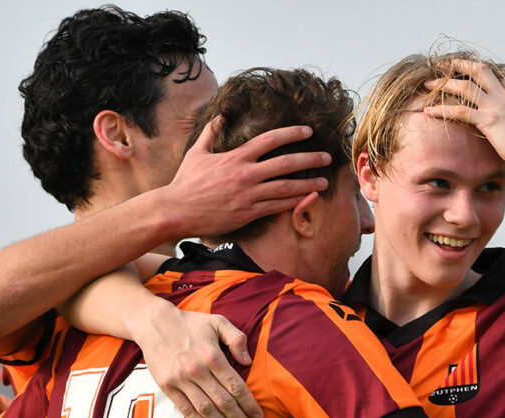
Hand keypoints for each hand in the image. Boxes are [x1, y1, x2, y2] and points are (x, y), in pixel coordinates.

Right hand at [130, 299, 261, 417]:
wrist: (153, 323)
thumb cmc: (190, 323)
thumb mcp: (217, 322)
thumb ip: (236, 338)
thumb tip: (248, 361)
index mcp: (212, 356)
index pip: (235, 386)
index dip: (249, 404)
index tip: (258, 416)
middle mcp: (197, 370)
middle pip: (223, 401)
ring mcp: (180, 380)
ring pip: (205, 409)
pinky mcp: (167, 386)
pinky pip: (185, 408)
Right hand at [165, 118, 330, 238]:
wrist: (177, 210)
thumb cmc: (185, 182)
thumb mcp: (197, 153)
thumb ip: (210, 133)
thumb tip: (218, 116)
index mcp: (236, 157)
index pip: (270, 140)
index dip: (292, 133)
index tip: (308, 131)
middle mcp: (246, 174)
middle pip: (286, 163)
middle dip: (310, 159)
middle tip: (327, 157)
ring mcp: (249, 195)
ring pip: (286, 188)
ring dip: (308, 184)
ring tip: (324, 182)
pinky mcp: (248, 213)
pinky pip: (276, 207)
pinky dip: (293, 203)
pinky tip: (306, 200)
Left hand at [422, 59, 504, 174]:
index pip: (497, 74)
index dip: (480, 69)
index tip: (466, 67)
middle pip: (480, 71)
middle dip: (460, 65)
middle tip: (443, 64)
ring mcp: (496, 106)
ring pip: (466, 87)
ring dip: (445, 83)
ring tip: (428, 84)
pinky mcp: (489, 120)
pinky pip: (460, 112)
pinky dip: (442, 110)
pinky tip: (428, 111)